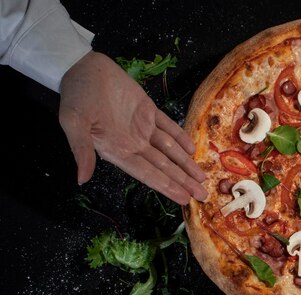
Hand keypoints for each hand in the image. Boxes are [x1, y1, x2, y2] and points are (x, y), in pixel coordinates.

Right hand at [58, 51, 207, 204]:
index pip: (148, 173)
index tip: (184, 199)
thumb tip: (81, 179)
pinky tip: (192, 149)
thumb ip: (81, 150)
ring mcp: (142, 127)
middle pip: (164, 167)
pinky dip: (181, 137)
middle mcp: (133, 143)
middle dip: (183, 181)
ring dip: (186, 164)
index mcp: (117, 150)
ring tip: (202, 179)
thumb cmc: (75, 95)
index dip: (166, 186)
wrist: (81, 66)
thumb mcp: (73, 122)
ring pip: (170, 150)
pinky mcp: (148, 110)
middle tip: (203, 195)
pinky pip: (169, 127)